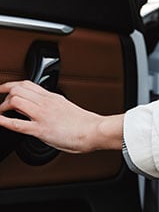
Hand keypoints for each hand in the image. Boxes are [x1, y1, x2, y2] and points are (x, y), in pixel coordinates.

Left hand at [0, 80, 123, 153]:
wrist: (93, 130)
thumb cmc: (83, 123)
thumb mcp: (66, 107)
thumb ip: (53, 106)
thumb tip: (44, 111)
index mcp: (53, 97)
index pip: (28, 83)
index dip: (11, 85)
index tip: (4, 88)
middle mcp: (46, 102)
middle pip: (19, 88)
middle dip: (5, 94)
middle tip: (0, 102)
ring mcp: (43, 115)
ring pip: (16, 100)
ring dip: (3, 107)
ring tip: (0, 113)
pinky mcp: (41, 129)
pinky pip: (17, 124)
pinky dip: (4, 122)